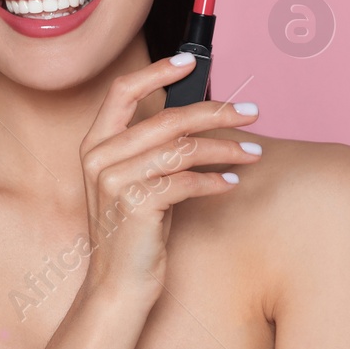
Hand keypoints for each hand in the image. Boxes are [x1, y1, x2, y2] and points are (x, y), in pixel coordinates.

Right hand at [78, 54, 260, 302]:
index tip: (192, 63)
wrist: (117, 285)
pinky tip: (231, 185)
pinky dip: (214, 182)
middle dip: (217, 112)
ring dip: (225, 149)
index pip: (122, 90)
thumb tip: (202, 114)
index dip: (158, 71)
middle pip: (167, 118)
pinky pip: (186, 181)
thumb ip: (154, 149)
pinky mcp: (135, 204)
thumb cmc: (135, 233)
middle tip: (251, 111)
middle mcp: (100, 158)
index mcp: (96, 144)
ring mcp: (114, 181)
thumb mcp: (137, 182)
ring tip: (253, 153)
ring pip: (182, 149)